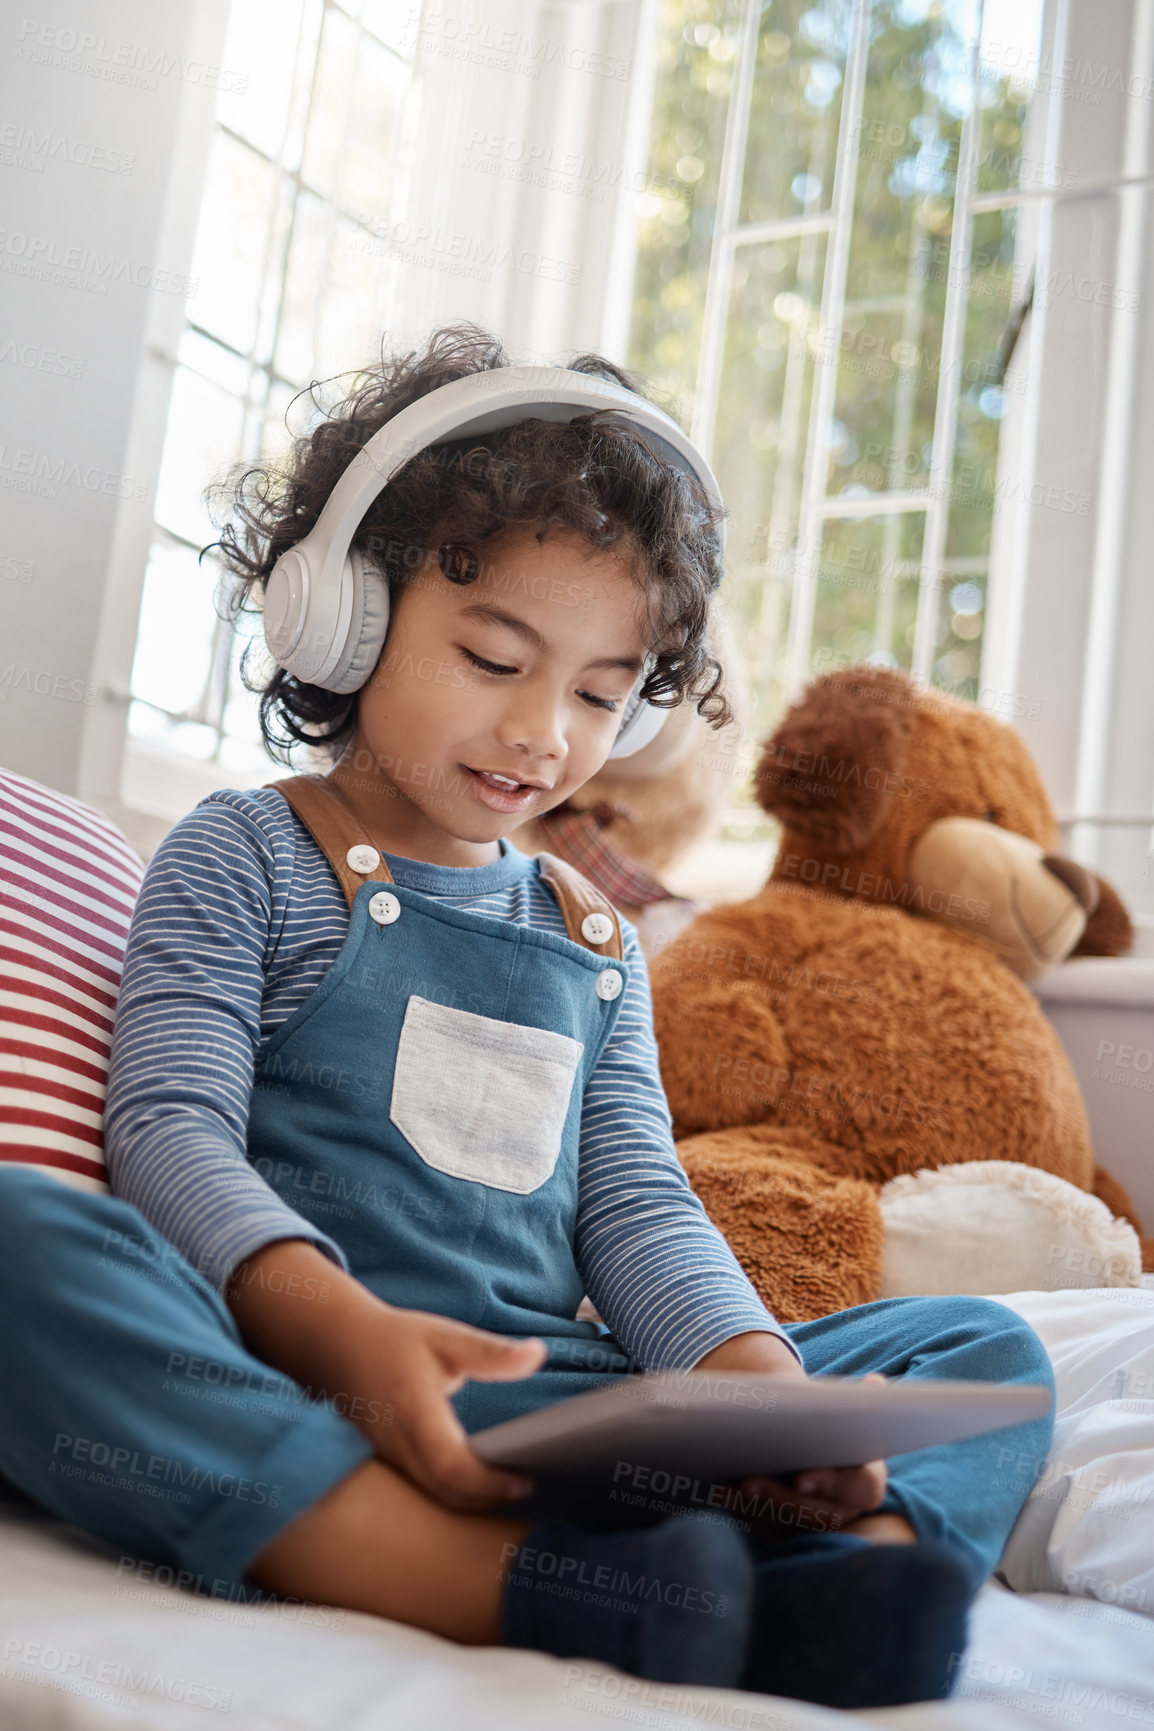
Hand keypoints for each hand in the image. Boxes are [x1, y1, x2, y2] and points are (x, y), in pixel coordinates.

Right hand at [226, 1238, 545, 1511]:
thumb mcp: (445, 1336)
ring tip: (513, 1487)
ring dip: (473, 1500)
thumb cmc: (394, 1340)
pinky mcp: (389, 1460)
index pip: (451, 1464)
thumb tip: (537, 1354)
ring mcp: (389, 1456)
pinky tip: (481, 1482)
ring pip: (434, 1495)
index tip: (525, 1480)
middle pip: (446, 1492)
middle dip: (489, 1499)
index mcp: (414, 1410)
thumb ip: (491, 1353)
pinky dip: (455, 1492)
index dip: (489, 1482)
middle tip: (528, 1488)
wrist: (335, 1346)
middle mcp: (398, 1442)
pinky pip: (424, 1488)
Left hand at [692, 1333, 887, 1536]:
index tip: (801, 1476)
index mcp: (867, 1480)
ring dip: (756, 1509)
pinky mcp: (786, 1532)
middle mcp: (845, 1511)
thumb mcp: (836, 1408)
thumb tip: (876, 1385)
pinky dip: (741, 1513)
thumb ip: (855, 1402)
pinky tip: (718, 1492)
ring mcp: (815, 1526)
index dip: (832, 1484)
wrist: (799, 1433)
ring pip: (788, 1528)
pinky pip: (765, 1531)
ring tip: (726, 1486)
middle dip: (782, 1499)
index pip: (861, 1490)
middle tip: (749, 1481)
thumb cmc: (821, 1419)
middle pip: (820, 1515)